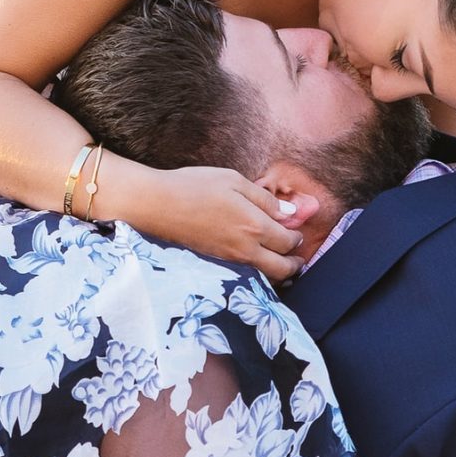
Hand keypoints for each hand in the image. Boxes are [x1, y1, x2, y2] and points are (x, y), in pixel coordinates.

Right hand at [154, 165, 319, 282]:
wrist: (157, 205)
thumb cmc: (194, 186)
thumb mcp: (233, 180)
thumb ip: (264, 199)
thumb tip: (289, 214)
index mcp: (254, 225)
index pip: (287, 240)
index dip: (296, 238)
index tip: (297, 232)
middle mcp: (245, 248)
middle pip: (281, 268)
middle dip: (294, 264)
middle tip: (298, 258)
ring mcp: (229, 259)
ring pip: (264, 276)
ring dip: (278, 273)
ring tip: (283, 265)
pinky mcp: (215, 263)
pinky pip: (246, 275)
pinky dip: (258, 273)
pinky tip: (255, 262)